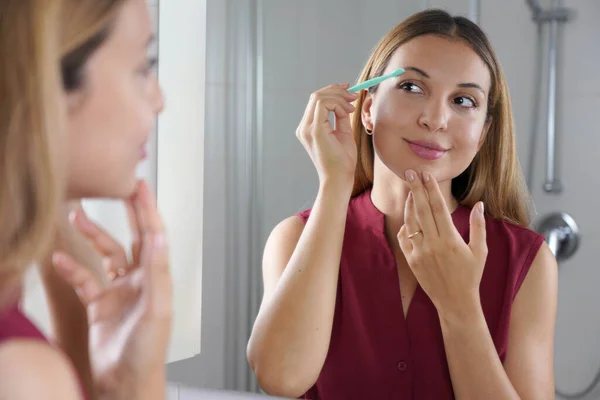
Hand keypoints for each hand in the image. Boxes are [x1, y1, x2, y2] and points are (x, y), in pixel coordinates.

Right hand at [52, 180, 171, 397]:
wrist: (126, 381)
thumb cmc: (147, 350)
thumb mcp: (156, 310)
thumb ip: (158, 273)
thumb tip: (160, 237)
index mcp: (156, 278)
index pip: (153, 235)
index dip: (147, 209)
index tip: (140, 186)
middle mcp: (140, 280)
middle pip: (133, 237)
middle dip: (127, 212)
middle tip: (117, 188)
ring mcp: (120, 291)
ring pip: (106, 254)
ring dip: (93, 235)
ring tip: (75, 216)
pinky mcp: (101, 304)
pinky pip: (85, 279)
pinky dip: (72, 267)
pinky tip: (59, 258)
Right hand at [296, 84, 358, 190]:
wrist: (339, 179)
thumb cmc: (342, 161)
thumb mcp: (343, 133)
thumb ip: (340, 117)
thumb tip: (345, 102)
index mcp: (308, 128)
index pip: (316, 101)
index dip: (332, 91)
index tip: (349, 91)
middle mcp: (304, 127)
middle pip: (316, 96)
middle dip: (336, 91)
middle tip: (353, 95)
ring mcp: (307, 129)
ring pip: (319, 97)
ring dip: (339, 97)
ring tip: (351, 107)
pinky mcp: (314, 130)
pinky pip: (323, 105)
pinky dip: (338, 104)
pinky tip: (348, 112)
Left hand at [397, 170, 487, 318]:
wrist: (455, 302)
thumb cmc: (471, 275)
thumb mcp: (480, 251)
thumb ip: (478, 226)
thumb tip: (479, 204)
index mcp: (450, 239)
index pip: (438, 207)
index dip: (431, 189)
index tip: (426, 174)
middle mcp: (432, 244)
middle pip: (421, 209)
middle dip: (415, 189)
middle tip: (409, 172)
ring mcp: (419, 252)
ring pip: (410, 222)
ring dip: (409, 205)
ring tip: (410, 191)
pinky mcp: (411, 261)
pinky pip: (404, 238)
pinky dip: (405, 227)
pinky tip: (408, 218)